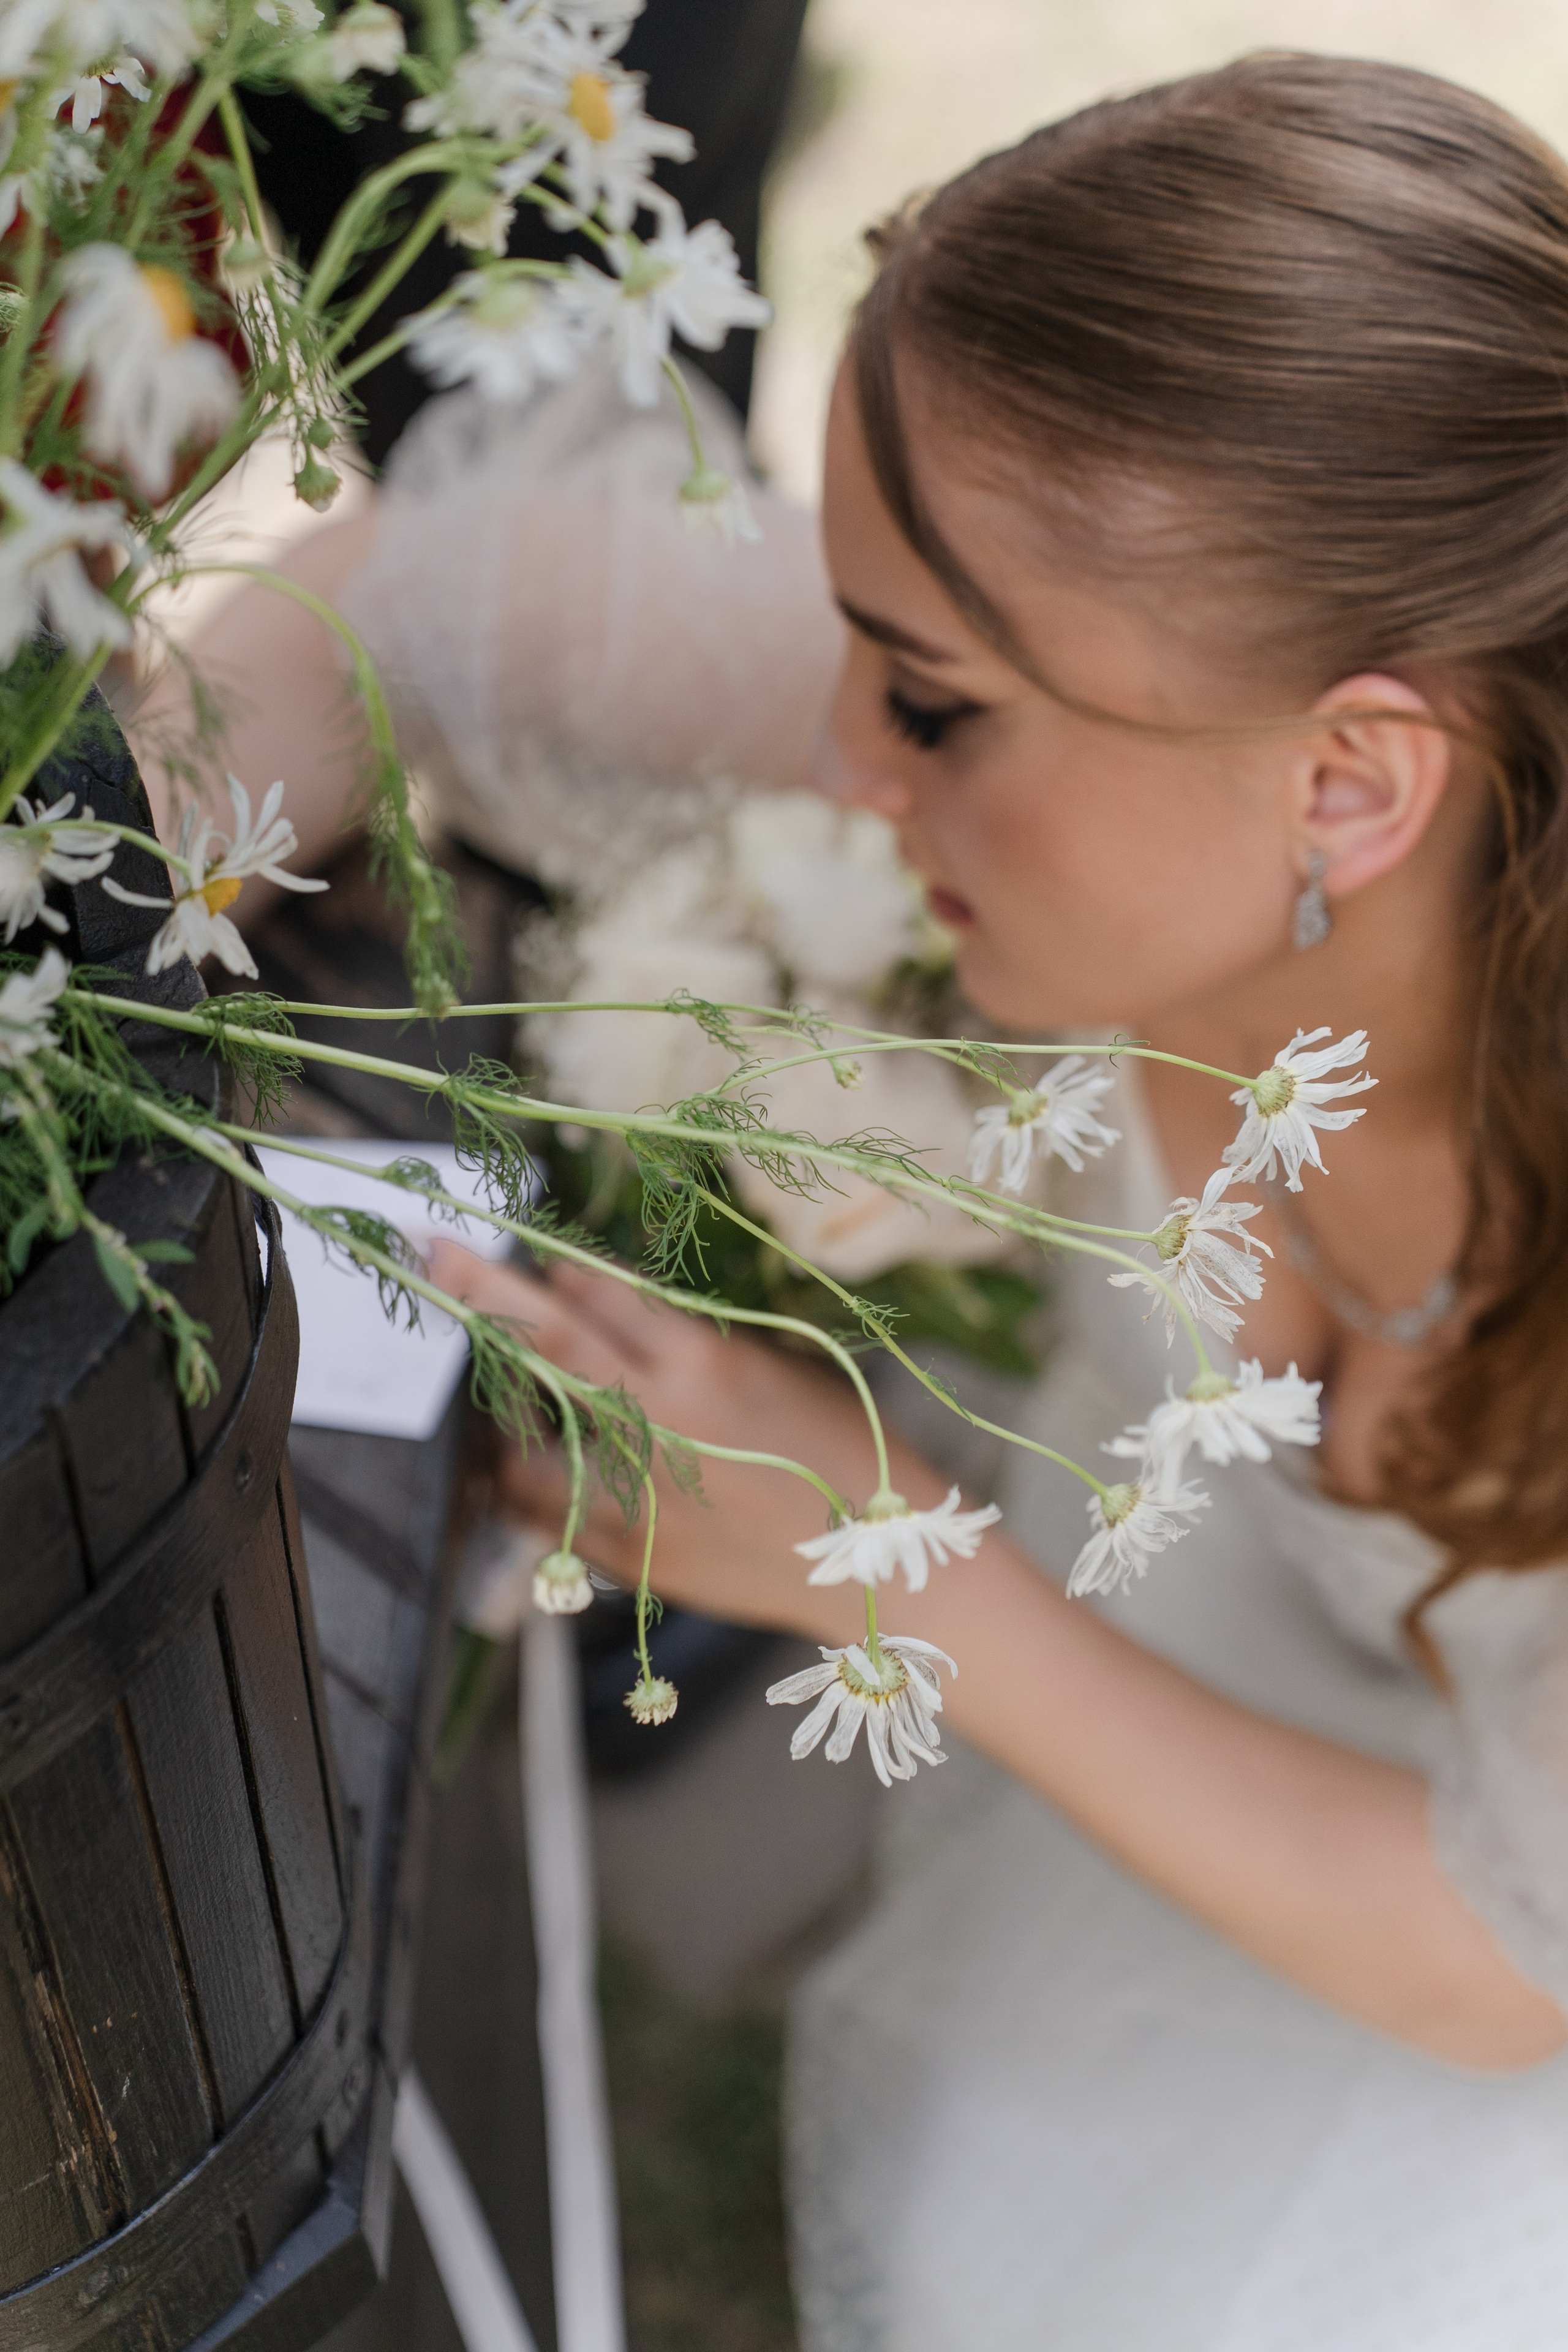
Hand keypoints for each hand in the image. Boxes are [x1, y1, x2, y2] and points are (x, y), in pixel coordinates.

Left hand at [425, 1241, 939, 1639]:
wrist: (877, 1566)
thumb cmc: (845, 1452)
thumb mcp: (774, 1370)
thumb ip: (689, 1341)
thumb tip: (614, 1307)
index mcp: (703, 1364)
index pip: (601, 1293)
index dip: (553, 1264)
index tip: (516, 1246)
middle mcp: (660, 1422)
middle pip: (550, 1341)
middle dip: (485, 1290)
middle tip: (431, 1254)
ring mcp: (638, 1495)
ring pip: (527, 1442)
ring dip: (498, 1409)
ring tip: (484, 1395)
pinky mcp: (631, 1555)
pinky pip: (546, 1516)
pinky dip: (519, 1487)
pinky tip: (507, 1471)